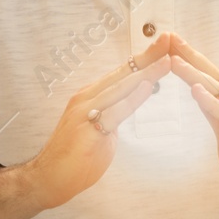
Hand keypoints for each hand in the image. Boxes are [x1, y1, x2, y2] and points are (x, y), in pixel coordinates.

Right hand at [26, 32, 172, 210]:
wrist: (48, 179)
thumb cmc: (75, 156)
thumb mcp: (101, 129)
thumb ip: (114, 114)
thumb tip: (130, 104)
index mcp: (91, 96)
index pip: (122, 73)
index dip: (144, 58)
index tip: (164, 45)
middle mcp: (87, 98)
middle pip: (124, 73)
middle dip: (149, 56)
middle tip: (170, 39)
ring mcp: (85, 112)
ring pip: (121, 87)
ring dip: (146, 73)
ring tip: (167, 60)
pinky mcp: (87, 129)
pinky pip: (114, 111)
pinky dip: (133, 98)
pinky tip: (148, 87)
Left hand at [166, 32, 218, 207]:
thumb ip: (215, 116)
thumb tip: (199, 96)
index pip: (211, 77)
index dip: (190, 60)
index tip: (169, 44)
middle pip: (214, 76)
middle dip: (191, 57)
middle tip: (168, 39)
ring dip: (197, 76)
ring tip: (176, 62)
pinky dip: (215, 104)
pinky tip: (198, 93)